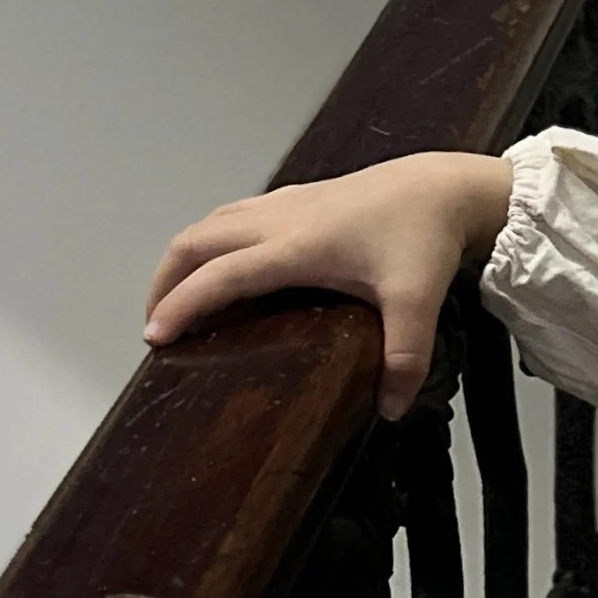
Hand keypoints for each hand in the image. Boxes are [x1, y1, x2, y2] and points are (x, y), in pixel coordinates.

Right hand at [143, 152, 513, 421]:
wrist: (442, 187)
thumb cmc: (425, 238)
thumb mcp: (418, 303)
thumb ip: (404, 358)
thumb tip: (390, 410)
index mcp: (296, 247)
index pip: (220, 277)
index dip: (182, 305)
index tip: (155, 336)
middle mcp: (278, 221)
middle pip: (195, 243)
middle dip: (165, 282)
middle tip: (155, 325)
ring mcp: (284, 206)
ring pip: (210, 224)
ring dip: (183, 258)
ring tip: (174, 297)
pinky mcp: (296, 200)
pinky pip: (233, 216)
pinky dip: (210, 241)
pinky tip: (220, 264)